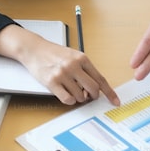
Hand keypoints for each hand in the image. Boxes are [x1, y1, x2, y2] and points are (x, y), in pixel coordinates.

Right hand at [0, 24, 119, 105]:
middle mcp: (73, 66)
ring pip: (80, 96)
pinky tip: (65, 93)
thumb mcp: (73, 56)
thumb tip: (95, 89)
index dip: (109, 92)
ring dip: (78, 98)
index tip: (115, 101)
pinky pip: (68, 99)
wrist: (34, 49)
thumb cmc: (54, 53)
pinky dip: (69, 100)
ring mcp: (63, 74)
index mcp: (82, 58)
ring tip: (71, 89)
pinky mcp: (52, 82)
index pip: (100, 79)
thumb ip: (84, 70)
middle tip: (89, 96)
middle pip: (93, 89)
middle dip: (93, 96)